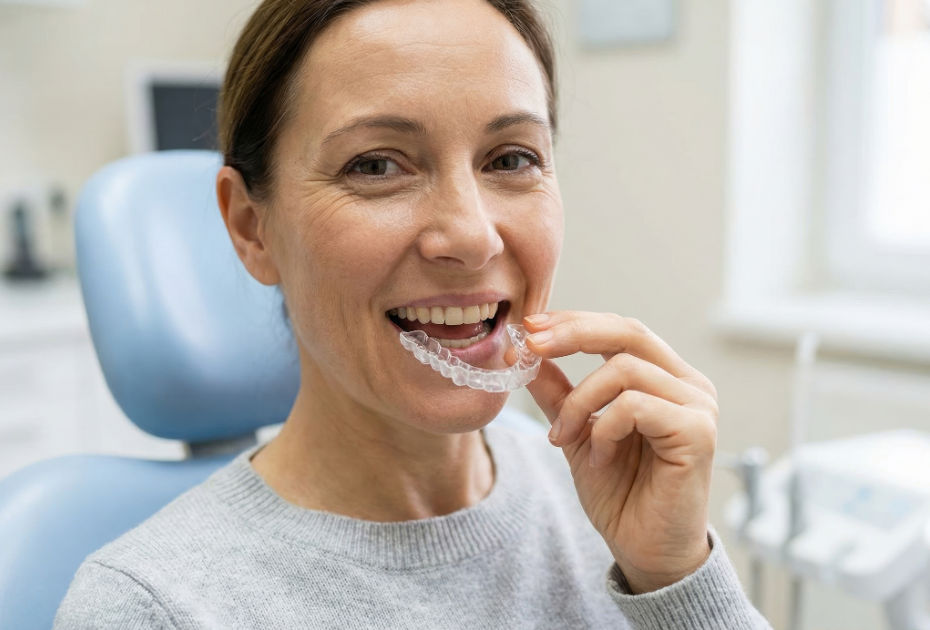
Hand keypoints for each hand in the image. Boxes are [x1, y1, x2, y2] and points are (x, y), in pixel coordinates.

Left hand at [521, 311, 716, 593]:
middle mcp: (687, 384)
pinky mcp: (698, 432)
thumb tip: (524, 353)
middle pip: (628, 331)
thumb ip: (558, 392)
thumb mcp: (576, 432)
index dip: (573, 322)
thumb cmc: (620, 493)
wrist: (645, 550)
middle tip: (530, 348)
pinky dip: (603, 428)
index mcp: (664, 377)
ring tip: (563, 437)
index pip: (619, 329)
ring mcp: (697, 405)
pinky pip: (635, 406)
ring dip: (579, 401)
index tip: (529, 328)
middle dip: (572, 334)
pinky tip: (599, 456)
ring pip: (624, 370)